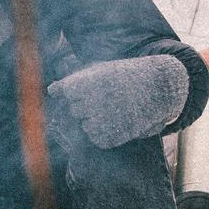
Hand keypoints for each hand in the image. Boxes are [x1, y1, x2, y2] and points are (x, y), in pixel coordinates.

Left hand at [49, 51, 198, 148]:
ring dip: (94, 119)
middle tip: (108, 98)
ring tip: (115, 109)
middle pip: (74, 109)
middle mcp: (90, 103)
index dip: (76, 89)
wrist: (156, 89)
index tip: (92, 86)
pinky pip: (95, 138)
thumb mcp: (99, 70)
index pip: (63, 92)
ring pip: (84, 125)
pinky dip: (103, 132)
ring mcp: (100, 122)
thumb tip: (51, 90)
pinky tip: (118, 121)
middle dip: (86, 105)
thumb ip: (73, 81)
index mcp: (85, 84)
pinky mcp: (108, 138)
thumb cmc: (124, 77)